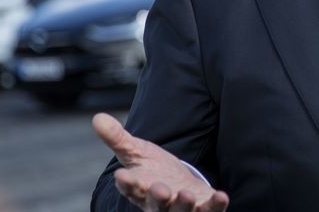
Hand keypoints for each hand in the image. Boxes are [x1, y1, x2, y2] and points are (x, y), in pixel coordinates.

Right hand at [92, 113, 228, 211]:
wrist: (178, 188)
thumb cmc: (153, 172)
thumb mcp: (136, 153)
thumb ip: (118, 138)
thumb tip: (97, 117)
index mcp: (140, 188)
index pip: (130, 187)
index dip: (127, 183)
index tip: (122, 175)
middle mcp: (159, 203)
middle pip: (156, 205)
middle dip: (158, 198)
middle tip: (159, 189)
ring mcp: (181, 208)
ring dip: (183, 205)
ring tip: (186, 194)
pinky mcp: (203, 209)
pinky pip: (209, 211)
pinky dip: (215, 206)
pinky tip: (221, 195)